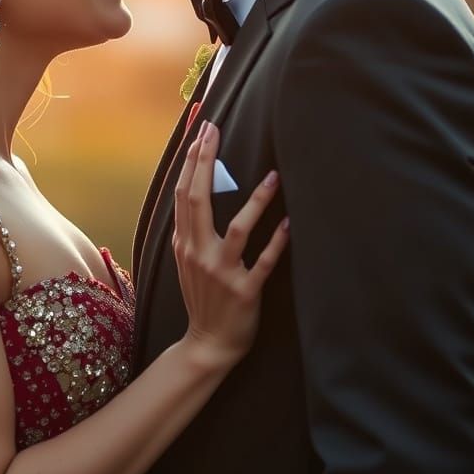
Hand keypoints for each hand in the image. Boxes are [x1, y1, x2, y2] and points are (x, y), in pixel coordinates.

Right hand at [173, 122, 287, 371]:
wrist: (207, 343)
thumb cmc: (202, 295)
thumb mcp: (187, 258)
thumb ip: (191, 227)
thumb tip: (198, 185)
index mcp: (184, 242)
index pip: (184, 192)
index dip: (192, 160)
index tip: (202, 131)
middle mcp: (198, 252)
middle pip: (199, 200)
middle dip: (207, 162)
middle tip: (216, 130)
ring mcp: (221, 273)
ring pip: (237, 229)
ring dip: (256, 201)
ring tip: (274, 176)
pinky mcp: (244, 292)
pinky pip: (264, 263)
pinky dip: (277, 242)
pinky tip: (290, 222)